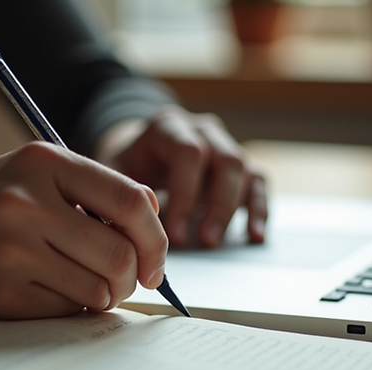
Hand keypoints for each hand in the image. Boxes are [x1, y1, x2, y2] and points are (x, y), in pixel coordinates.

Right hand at [0, 143, 167, 318]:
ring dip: (102, 296)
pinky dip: (69, 309)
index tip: (153, 261)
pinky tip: (46, 292)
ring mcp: (10, 251)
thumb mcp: (28, 175)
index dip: (155, 238)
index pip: (130, 201)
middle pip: (120, 255)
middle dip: (131, 276)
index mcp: (40, 162)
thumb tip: (154, 214)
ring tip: (81, 284)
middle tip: (121, 280)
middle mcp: (25, 203)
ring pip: (97, 290)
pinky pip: (66, 311)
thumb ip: (90, 188)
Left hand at [94, 105, 266, 247]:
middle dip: (216, 205)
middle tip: (205, 240)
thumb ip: (122, 193)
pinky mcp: (240, 165)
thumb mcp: (112, 174)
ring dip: (232, 210)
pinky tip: (255, 235)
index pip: (188, 153)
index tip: (173, 233)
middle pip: (225, 160)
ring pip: (243, 170)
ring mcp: (225, 144)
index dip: (185, 194)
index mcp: (169, 127)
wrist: (139, 152)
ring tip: (215, 241)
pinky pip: (258, 183)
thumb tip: (133, 225)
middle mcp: (203, 130)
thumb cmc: (125, 167)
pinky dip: (259, 209)